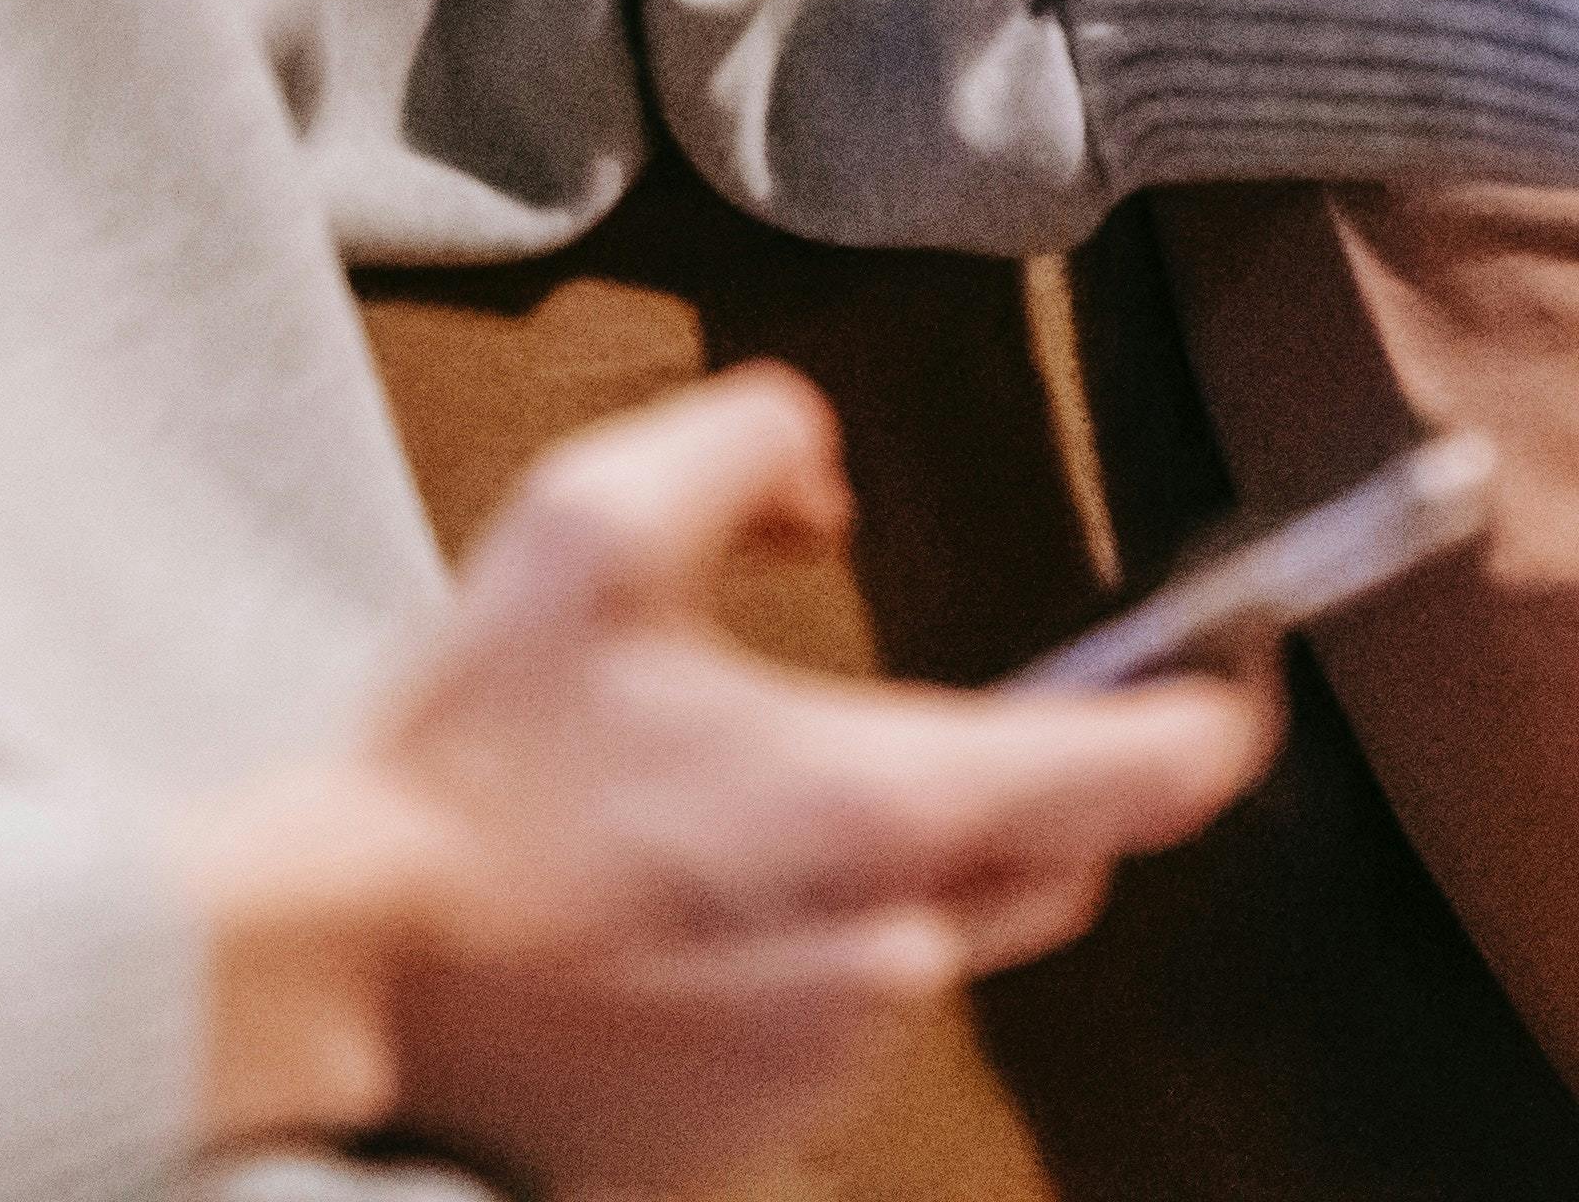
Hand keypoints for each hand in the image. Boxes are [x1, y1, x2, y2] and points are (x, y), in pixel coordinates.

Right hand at [172, 366, 1272, 1192]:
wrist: (342, 975)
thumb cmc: (465, 761)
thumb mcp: (590, 528)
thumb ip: (751, 445)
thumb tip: (830, 482)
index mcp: (883, 803)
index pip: (1152, 773)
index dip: (1218, 714)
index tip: (1236, 674)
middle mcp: (896, 949)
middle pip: (1062, 864)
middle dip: (1034, 788)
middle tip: (934, 724)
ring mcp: (833, 1066)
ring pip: (940, 944)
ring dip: (891, 878)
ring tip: (732, 827)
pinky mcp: (762, 1143)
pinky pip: (839, 1027)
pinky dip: (801, 965)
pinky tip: (682, 924)